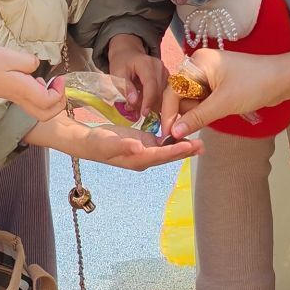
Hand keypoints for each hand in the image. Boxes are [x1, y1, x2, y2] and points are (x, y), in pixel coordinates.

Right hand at [0, 46, 60, 120]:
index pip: (49, 101)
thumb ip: (29, 61)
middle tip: (59, 84)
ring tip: (49, 82)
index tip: (58, 76)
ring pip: (40, 111)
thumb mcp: (10, 56)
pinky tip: (35, 80)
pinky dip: (42, 96)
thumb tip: (38, 66)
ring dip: (51, 100)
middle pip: (47, 115)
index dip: (59, 91)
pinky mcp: (13, 96)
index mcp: (23, 90)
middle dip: (59, 102)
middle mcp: (22, 99)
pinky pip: (33, 104)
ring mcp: (17, 100)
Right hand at [28, 107, 200, 170]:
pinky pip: (162, 140)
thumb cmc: (95, 142)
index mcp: (138, 159)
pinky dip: (174, 137)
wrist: (86, 140)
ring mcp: (145, 150)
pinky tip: (183, 131)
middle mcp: (144, 157)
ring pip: (168, 148)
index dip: (176, 151)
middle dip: (186, 150)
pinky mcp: (143, 141)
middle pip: (169, 154)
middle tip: (203, 145)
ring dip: (183, 145)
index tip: (191, 145)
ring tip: (199, 141)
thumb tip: (140, 147)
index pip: (161, 155)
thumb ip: (124, 145)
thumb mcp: (107, 143)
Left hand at [104, 33, 164, 118]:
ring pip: (163, 95)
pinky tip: (145, 104)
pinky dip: (155, 101)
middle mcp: (160, 67)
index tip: (144, 114)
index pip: (151, 85)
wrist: (128, 53)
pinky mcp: (167, 78)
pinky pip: (164, 93)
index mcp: (146, 64)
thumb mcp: (117, 73)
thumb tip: (133, 101)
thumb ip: (125, 87)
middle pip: (159, 92)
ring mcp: (165, 72)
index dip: (148, 101)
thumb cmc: (122, 63)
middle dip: (149, 105)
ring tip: (138, 107)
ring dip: (152, 104)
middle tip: (135, 112)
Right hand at [163, 48, 289, 136]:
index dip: (169, 112)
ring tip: (214, 117)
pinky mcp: (219, 83)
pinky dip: (207, 110)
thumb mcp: (224, 104)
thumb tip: (174, 132)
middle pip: (180, 94)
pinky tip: (217, 114)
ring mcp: (210, 74)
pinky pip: (204, 99)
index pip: (173, 89)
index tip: (169, 133)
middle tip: (195, 127)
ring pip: (192, 99)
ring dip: (198, 113)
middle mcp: (200, 65)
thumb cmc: (255, 85)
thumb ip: (197, 117)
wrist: (285, 79)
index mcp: (198, 62)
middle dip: (187, 113)